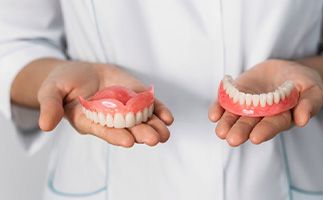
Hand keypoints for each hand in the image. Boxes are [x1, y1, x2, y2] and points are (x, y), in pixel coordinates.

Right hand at [38, 61, 173, 146]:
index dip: (115, 136)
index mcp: (89, 121)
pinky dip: (159, 111)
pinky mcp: (135, 97)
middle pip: (127, 129)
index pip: (104, 131)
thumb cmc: (63, 83)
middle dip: (140, 134)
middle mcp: (110, 119)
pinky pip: (149, 106)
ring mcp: (125, 108)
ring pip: (142, 120)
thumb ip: (50, 106)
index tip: (128, 140)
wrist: (80, 71)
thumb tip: (45, 125)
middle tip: (153, 139)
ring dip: (154, 127)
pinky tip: (167, 118)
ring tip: (164, 132)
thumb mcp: (51, 91)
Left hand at [208, 59, 322, 145]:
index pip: (273, 125)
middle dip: (241, 131)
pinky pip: (225, 103)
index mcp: (281, 118)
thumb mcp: (312, 89)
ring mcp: (247, 106)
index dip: (265, 131)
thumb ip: (309, 103)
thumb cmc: (302, 82)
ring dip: (227, 124)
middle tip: (232, 139)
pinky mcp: (236, 96)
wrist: (285, 70)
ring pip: (235, 117)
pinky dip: (218, 109)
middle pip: (250, 124)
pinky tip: (213, 115)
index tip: (256, 137)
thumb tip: (303, 120)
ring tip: (221, 132)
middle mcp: (261, 116)